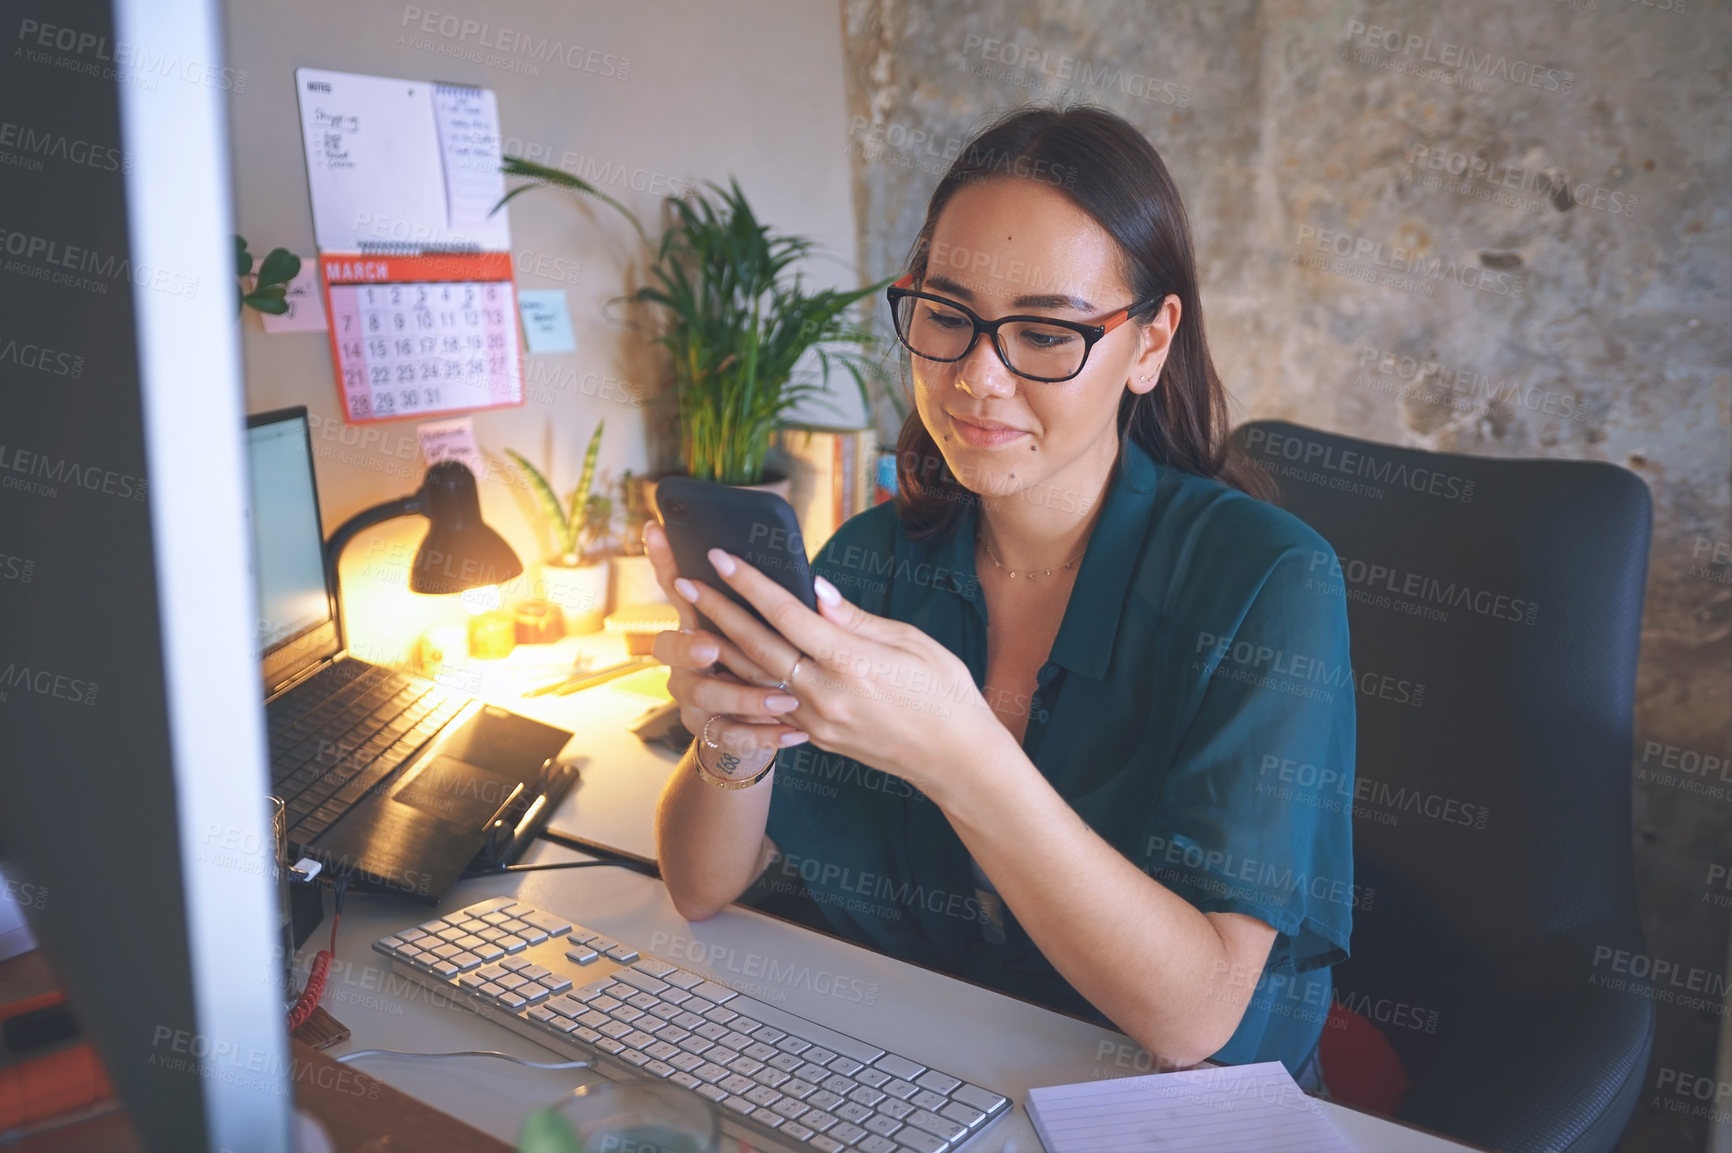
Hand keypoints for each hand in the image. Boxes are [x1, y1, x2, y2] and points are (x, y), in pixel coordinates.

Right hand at [643, 522, 808, 778]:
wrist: (767, 727)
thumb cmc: (780, 664)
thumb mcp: (791, 632)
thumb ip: (798, 611)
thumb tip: (817, 586)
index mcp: (704, 621)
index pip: (677, 585)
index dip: (664, 559)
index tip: (659, 530)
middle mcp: (689, 657)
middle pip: (673, 646)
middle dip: (690, 645)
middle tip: (712, 646)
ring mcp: (695, 696)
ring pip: (704, 695)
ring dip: (743, 697)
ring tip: (783, 699)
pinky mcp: (712, 730)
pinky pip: (729, 736)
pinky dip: (762, 735)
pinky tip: (793, 732)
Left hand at [669, 543, 1001, 794]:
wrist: (956, 760)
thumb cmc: (945, 693)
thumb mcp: (911, 642)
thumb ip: (856, 619)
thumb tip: (815, 589)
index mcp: (854, 663)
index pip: (789, 615)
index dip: (751, 584)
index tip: (721, 557)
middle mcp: (828, 695)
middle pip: (759, 647)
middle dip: (717, 611)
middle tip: (684, 582)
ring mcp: (818, 722)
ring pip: (756, 680)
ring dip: (720, 646)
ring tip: (691, 618)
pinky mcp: (817, 738)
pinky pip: (770, 706)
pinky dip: (744, 682)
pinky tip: (724, 663)